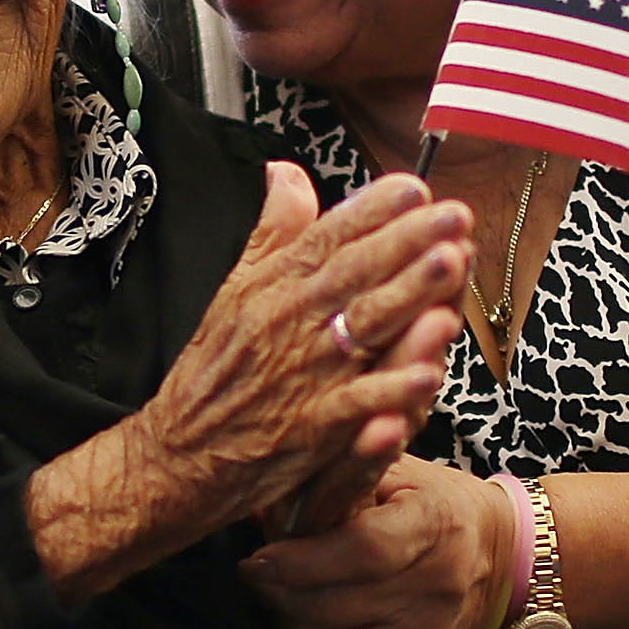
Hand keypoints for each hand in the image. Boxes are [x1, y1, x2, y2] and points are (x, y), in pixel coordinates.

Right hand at [28, 165, 465, 596]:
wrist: (174, 456)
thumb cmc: (213, 374)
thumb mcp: (232, 293)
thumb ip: (270, 235)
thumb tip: (287, 172)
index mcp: (269, 288)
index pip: (325, 238)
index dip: (370, 211)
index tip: (414, 186)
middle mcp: (284, 323)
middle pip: (352, 274)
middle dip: (406, 241)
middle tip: (454, 215)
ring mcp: (297, 376)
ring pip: (361, 328)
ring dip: (407, 296)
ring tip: (451, 265)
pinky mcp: (305, 429)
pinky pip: (353, 404)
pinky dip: (389, 389)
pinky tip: (429, 373)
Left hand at [239, 457, 516, 628]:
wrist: (495, 555)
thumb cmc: (425, 501)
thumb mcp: (392, 470)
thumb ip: (338, 474)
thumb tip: (271, 486)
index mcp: (433, 524)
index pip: (361, 552)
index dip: (299, 561)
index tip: (256, 559)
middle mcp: (438, 586)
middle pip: (335, 605)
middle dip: (278, 593)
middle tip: (256, 575)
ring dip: (288, 627)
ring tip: (277, 600)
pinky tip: (299, 628)